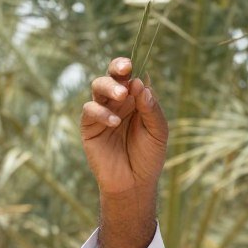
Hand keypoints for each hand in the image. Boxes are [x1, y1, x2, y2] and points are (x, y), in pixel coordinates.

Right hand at [80, 56, 168, 197]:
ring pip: (98, 87)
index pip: (131, 76)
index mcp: (136, 99)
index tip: (133, 64)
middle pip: (112, 76)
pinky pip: (90, 110)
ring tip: (122, 95)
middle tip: (125, 70)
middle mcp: (118, 102)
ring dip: (109, 86)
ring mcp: (102, 112)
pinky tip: (115, 122)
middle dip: (116, 69)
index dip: (130, 67)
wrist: (135, 183)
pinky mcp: (89, 126)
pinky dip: (102, 112)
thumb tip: (140, 84)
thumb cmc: (149, 157)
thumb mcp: (158, 132)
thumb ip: (151, 109)